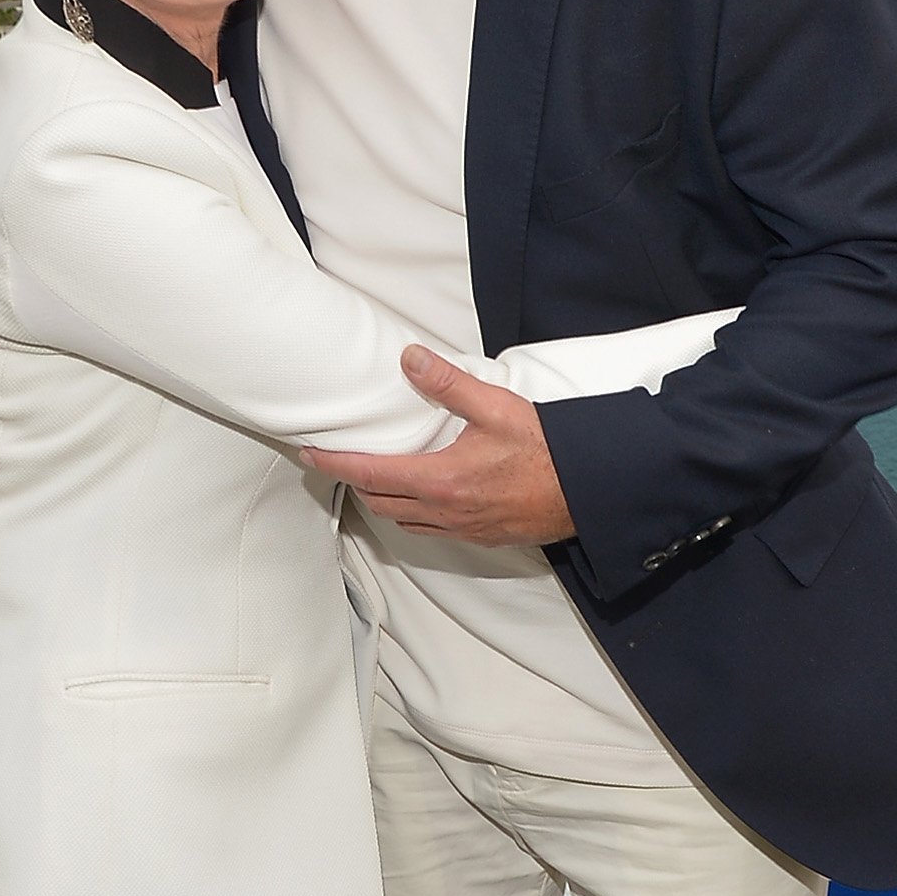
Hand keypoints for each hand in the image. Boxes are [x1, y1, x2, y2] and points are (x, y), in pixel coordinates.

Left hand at [304, 348, 574, 545]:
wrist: (586, 492)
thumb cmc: (544, 451)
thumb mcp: (495, 407)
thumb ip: (448, 383)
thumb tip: (410, 358)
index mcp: (438, 480)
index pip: (368, 472)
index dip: (334, 462)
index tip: (310, 453)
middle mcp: (442, 512)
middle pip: (378, 501)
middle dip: (353, 481)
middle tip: (337, 461)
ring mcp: (460, 529)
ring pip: (401, 521)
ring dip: (381, 501)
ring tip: (373, 477)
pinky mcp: (478, 537)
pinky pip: (429, 531)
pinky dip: (411, 515)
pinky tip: (419, 498)